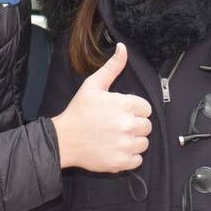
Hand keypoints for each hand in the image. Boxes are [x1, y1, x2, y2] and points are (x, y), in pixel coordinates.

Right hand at [53, 43, 151, 172]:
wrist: (63, 139)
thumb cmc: (78, 111)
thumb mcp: (93, 85)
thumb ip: (112, 67)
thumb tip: (122, 48)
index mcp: (124, 104)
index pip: (146, 109)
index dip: (134, 110)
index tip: (121, 113)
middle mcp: (128, 125)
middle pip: (147, 126)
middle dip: (134, 126)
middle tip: (117, 125)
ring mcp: (125, 145)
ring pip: (144, 143)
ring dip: (133, 142)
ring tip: (115, 138)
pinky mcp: (121, 162)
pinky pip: (137, 160)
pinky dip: (129, 157)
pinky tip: (115, 149)